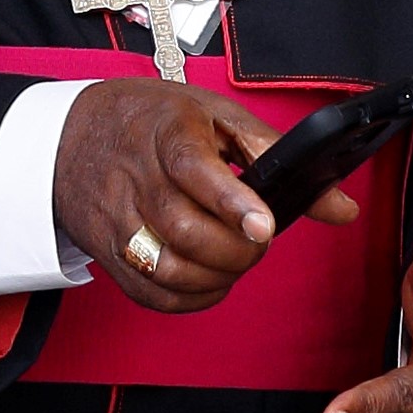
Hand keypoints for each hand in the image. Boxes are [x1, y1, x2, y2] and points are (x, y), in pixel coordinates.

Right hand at [53, 80, 322, 313]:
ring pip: (165, 268)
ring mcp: (116, 219)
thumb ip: (277, 157)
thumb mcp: (215, 115)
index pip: (192, 168)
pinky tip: (210, 279)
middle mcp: (134, 177)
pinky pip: (150, 294)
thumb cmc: (154, 121)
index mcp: (165, 131)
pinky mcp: (107, 253)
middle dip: (234, 249)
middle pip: (183, 229)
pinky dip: (190, 297)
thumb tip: (341, 208)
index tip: (264, 223)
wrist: (70, 134)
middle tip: (258, 240)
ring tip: (237, 258)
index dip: (230, 200)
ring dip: (215, 276)